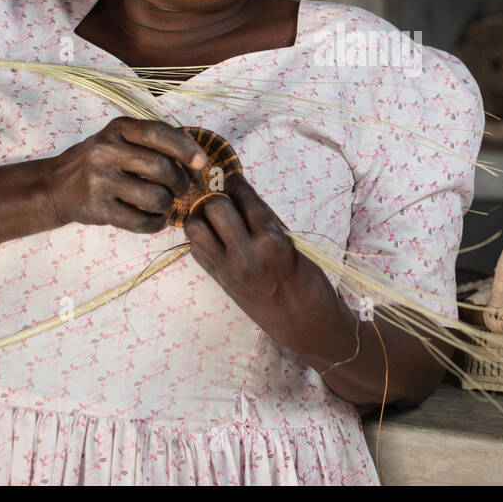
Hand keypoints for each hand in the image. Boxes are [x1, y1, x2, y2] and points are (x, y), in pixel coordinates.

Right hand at [43, 117, 207, 233]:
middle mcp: (106, 151)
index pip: (158, 133)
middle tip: (180, 188)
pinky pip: (140, 221)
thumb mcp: (120, 138)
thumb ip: (154, 141)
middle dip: (179, 182)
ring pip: (154, 198)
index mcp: (118, 129)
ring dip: (167, 205)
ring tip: (164, 203)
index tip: (201, 161)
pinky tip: (156, 219)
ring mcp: (100, 181)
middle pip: (160, 168)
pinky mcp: (97, 208)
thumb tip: (198, 158)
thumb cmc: (100, 160)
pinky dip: (156, 223)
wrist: (56, 186)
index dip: (184, 148)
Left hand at [182, 172, 305, 320]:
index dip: (236, 182)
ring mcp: (228, 269)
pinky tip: (216, 238)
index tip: (233, 177)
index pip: (245, 198)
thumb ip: (264, 217)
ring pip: (196, 227)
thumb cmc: (306, 280)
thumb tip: (239, 191)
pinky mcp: (218, 280)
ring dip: (203, 216)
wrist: (303, 324)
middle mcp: (246, 254)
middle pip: (215, 207)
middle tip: (226, 198)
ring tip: (216, 218)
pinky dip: (202, 237)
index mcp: (272, 240)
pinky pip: (196, 249)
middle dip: (219, 197)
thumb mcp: (291, 242)